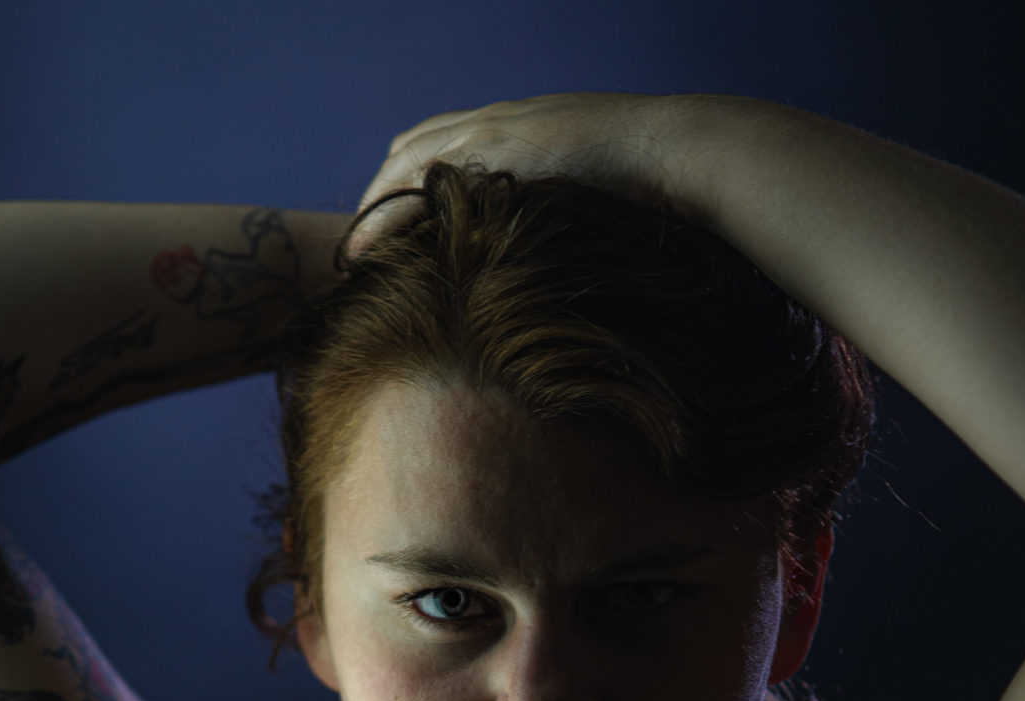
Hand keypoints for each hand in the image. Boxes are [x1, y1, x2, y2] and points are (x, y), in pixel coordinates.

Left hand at [346, 91, 698, 259]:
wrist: (668, 151)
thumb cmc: (642, 183)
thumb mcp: (586, 193)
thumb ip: (553, 208)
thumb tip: (548, 256)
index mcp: (515, 128)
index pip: (440, 145)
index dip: (407, 183)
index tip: (387, 227)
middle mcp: (496, 120)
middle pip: (412, 146)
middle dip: (380, 193)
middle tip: (360, 244)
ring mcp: (494, 129)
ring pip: (408, 159)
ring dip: (376, 205)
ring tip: (356, 252)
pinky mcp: (497, 148)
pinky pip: (425, 176)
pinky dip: (392, 211)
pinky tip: (373, 246)